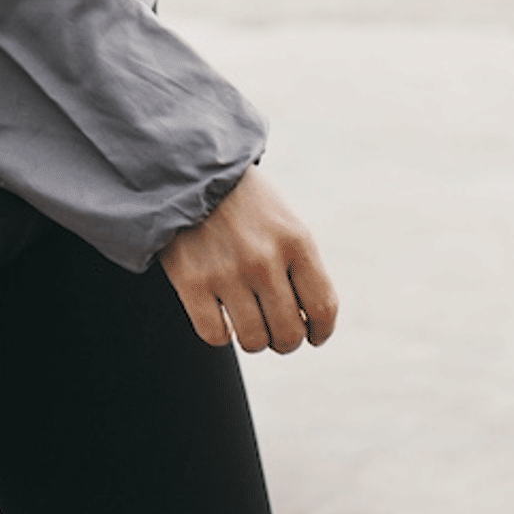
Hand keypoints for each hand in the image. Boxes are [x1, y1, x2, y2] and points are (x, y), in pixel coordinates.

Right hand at [158, 168, 337, 353]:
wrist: (191, 172)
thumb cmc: (246, 204)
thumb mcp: (286, 224)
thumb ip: (301, 269)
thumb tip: (308, 324)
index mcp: (296, 241)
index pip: (323, 310)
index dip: (320, 332)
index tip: (313, 335)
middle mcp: (264, 259)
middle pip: (289, 334)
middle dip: (285, 341)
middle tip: (276, 331)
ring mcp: (227, 272)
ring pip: (254, 341)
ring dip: (254, 339)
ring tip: (248, 322)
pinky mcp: (191, 282)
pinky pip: (215, 335)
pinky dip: (220, 334)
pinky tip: (220, 316)